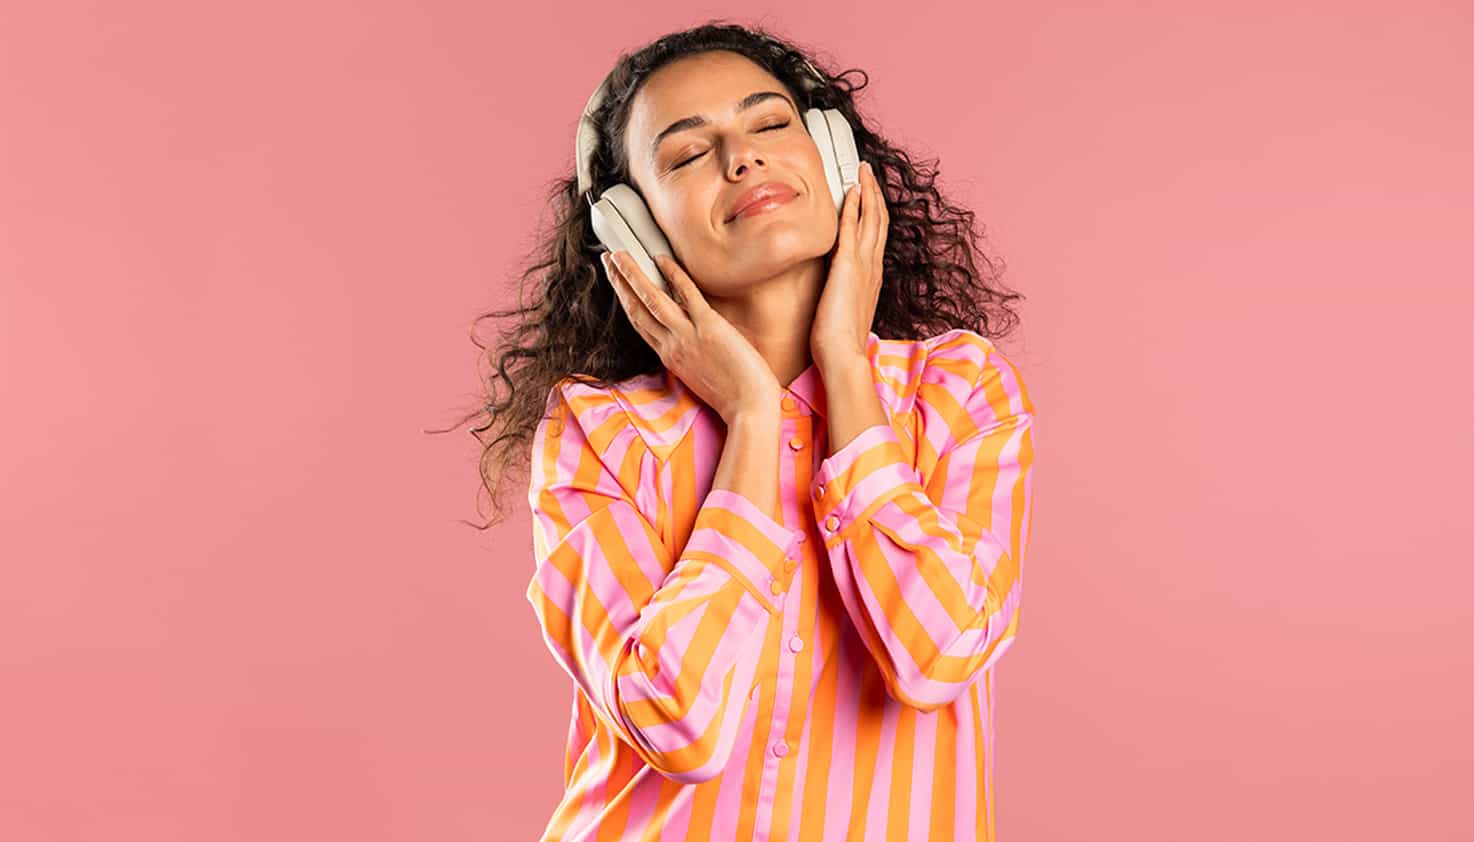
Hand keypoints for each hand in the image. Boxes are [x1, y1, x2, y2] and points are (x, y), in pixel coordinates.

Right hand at [601, 249, 780, 423]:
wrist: (749, 409)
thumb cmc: (733, 396)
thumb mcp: (700, 375)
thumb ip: (691, 355)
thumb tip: (693, 337)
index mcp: (670, 357)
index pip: (640, 323)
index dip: (625, 300)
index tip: (618, 284)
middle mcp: (672, 346)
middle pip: (637, 309)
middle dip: (620, 282)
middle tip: (609, 260)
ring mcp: (688, 336)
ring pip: (652, 300)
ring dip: (633, 275)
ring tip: (620, 255)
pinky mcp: (709, 327)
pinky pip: (686, 295)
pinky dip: (673, 275)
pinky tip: (662, 260)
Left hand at [810, 159, 887, 369]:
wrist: (844, 355)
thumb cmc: (840, 342)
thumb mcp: (845, 311)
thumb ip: (845, 296)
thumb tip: (837, 294)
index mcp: (871, 277)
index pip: (875, 236)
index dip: (874, 213)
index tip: (869, 196)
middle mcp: (872, 267)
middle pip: (878, 221)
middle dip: (874, 193)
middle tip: (868, 172)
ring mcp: (863, 265)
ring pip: (871, 218)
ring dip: (867, 191)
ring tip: (863, 171)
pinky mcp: (848, 266)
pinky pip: (851, 228)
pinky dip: (854, 206)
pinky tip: (851, 190)